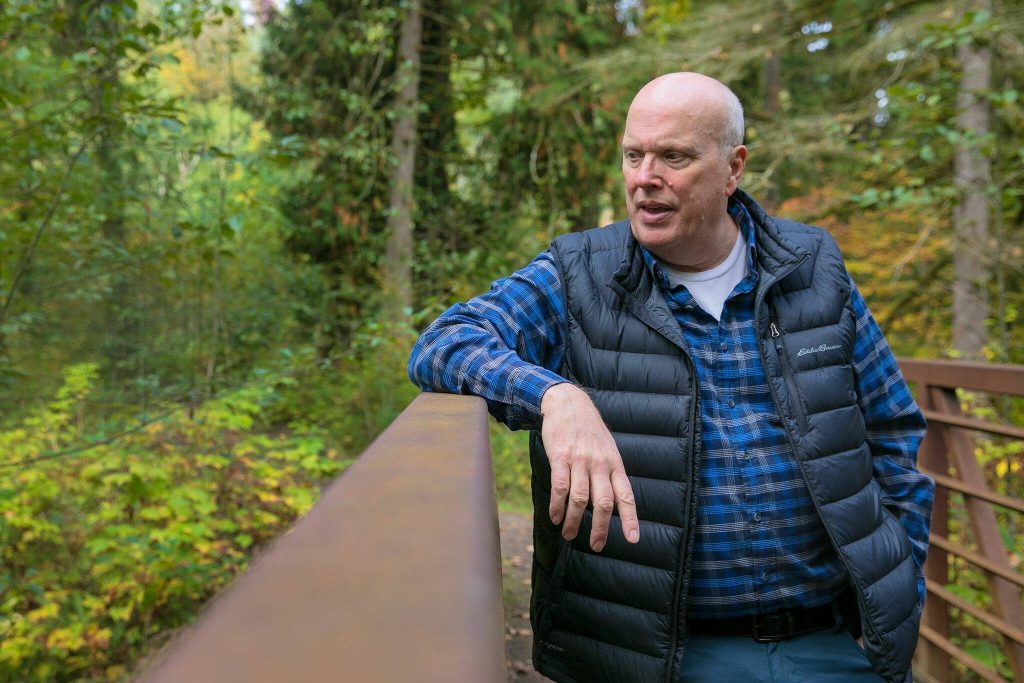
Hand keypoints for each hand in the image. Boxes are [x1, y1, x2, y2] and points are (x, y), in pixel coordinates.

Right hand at [540, 383, 639, 551]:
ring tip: (569, 535)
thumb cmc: (589, 431)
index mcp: (614, 464)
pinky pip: (559, 486)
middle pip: (602, 502)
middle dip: (600, 527)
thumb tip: (611, 504)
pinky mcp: (560, 457)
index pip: (625, 495)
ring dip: (573, 521)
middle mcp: (599, 463)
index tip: (632, 539)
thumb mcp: (607, 448)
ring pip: (579, 498)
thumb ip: (610, 474)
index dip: (630, 518)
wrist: (569, 403)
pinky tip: (555, 517)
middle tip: (596, 545)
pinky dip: (557, 506)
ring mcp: (580, 460)